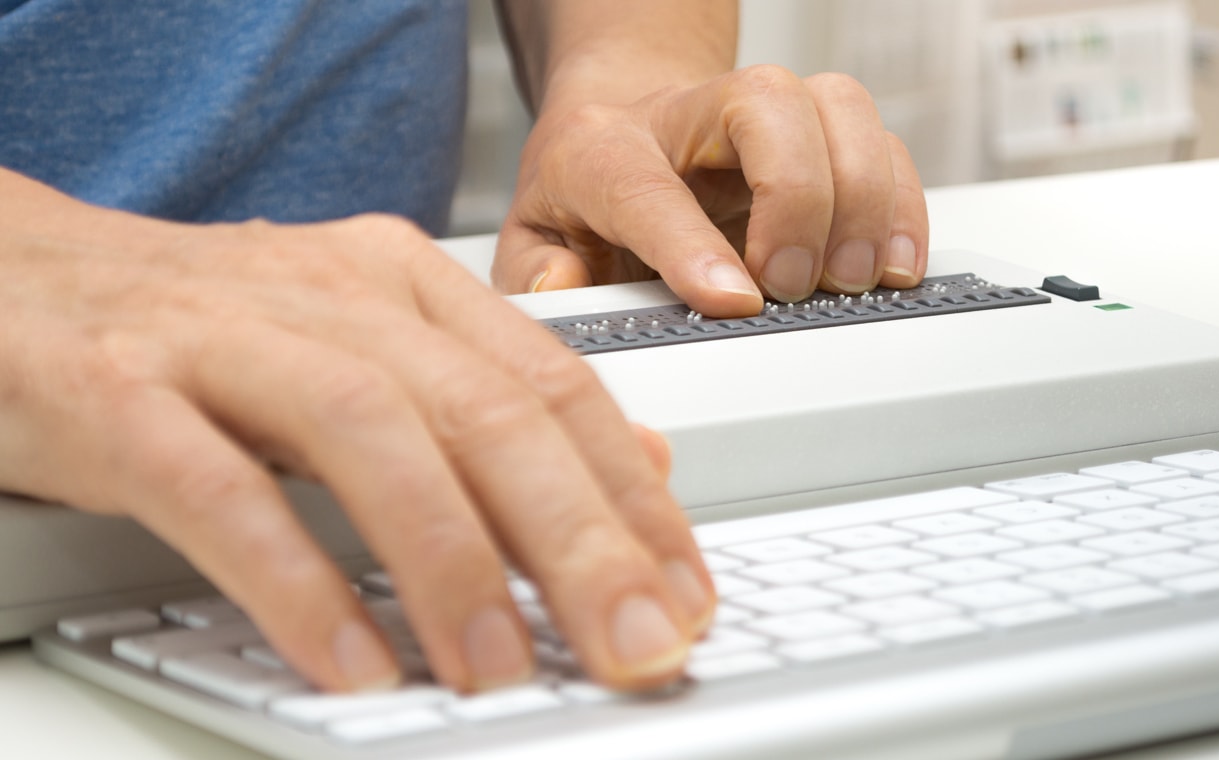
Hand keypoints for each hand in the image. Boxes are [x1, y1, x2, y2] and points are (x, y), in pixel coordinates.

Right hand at [0, 174, 713, 692]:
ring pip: (371, 436)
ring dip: (452, 561)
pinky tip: (353, 663)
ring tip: (502, 669)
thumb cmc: (204, 328)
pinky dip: (297, 583)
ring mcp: (222, 338)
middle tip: (636, 640)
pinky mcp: (119, 394)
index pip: (552, 385)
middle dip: (578, 536)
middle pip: (486, 411)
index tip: (683, 587)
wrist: (19, 276)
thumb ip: (494, 398)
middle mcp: (330, 297)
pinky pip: (222, 492)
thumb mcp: (368, 343)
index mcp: (400, 282)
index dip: (632, 494)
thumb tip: (634, 462)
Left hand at [492, 65, 928, 316]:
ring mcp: (762, 115)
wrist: (622, 127)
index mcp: (603, 148)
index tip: (733, 301)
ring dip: (863, 196)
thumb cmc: (584, 193)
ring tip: (853, 279)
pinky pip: (883, 142)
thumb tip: (564, 286)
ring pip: (836, 105)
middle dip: (796, 197)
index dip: (690, 246)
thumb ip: (536, 272)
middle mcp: (689, 114)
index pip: (646, 187)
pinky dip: (902, 204)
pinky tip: (892, 265)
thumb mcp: (533, 239)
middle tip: (792, 284)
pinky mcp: (819, 133)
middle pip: (764, 102)